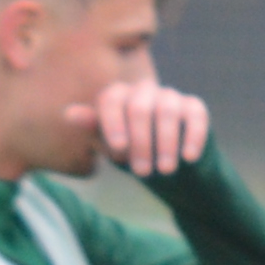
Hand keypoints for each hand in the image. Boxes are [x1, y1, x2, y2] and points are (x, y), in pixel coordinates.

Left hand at [87, 77, 214, 178]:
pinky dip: (192, 137)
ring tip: (164, 171)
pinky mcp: (194, 107)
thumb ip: (93, 129)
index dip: (112, 122)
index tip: (118, 150)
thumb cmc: (132, 155)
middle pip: (139, 107)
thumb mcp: (110, 147)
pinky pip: (195, 115)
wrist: (168, 171)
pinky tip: (188, 157)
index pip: (111, 99)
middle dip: (139, 142)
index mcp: (118, 96)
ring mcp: (170, 96)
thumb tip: (69, 114)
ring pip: (167, 111)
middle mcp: (143, 91)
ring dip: (165, 143)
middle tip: (141, 173)